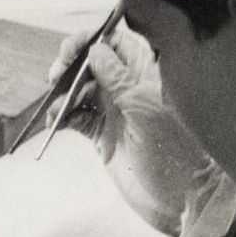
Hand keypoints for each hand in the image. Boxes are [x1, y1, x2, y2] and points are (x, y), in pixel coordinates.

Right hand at [47, 22, 235, 236]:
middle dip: (71, 67)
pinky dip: (64, 116)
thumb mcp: (145, 106)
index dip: (92, 40)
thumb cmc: (174, 149)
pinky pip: (77, 118)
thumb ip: (118, 77)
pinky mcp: (102, 136)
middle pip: (92, 64)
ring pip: (81, 90)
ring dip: (64, 93)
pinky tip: (55, 122)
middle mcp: (129, 88)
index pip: (116, 42)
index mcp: (147, 73)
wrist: (180, 196)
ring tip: (57, 106)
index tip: (71, 49)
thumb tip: (94, 50)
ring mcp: (115, 112)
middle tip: (56, 78)